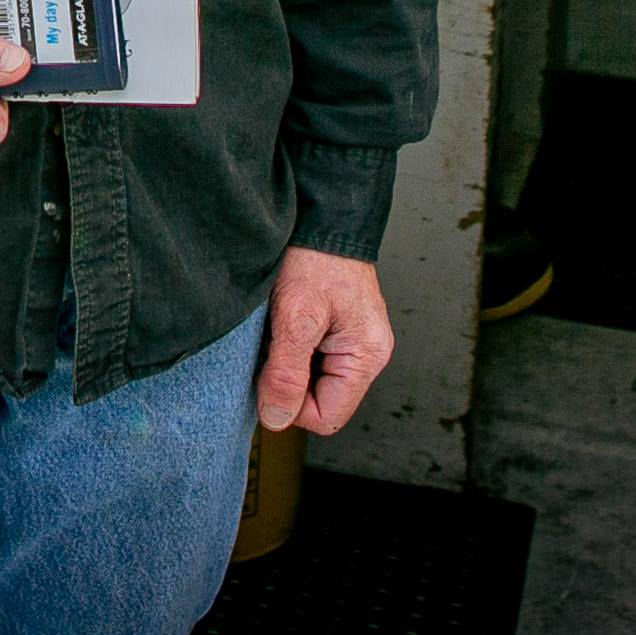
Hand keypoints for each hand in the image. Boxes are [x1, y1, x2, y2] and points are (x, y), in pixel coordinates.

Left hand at [253, 248, 392, 434]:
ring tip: (279, 329)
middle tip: (273, 343)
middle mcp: (365, 354)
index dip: (291, 406)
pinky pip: (309, 358)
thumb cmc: (314, 258)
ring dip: (286, 362)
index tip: (269, 374)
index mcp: (366, 357)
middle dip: (288, 380)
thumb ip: (286, 373)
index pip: (327, 417)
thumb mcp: (295, 317)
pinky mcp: (337, 330)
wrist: (318, 215)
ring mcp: (352, 342)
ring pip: (310, 380)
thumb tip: (276, 419)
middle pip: (319, 400)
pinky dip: (289, 347)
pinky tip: (282, 323)